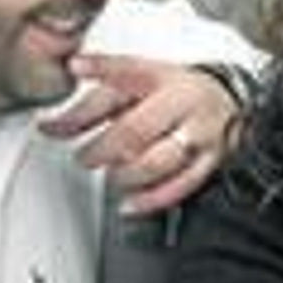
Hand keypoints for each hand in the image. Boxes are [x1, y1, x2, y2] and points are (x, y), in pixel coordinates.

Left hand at [38, 55, 242, 215]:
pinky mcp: (210, 161)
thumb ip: (95, 96)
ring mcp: (200, 134)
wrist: (226, 101)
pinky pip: (181, 186)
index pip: (120, 83)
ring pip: (160, 161)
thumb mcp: (137, 80)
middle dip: (104, 148)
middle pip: (137, 129)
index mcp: (163, 78)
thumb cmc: (176, 90)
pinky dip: (151, 199)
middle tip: (86, 157)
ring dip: (126, 174)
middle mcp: (184, 104)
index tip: (55, 116)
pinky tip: (128, 204)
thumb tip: (57, 105)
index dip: (84, 102)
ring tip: (112, 175)